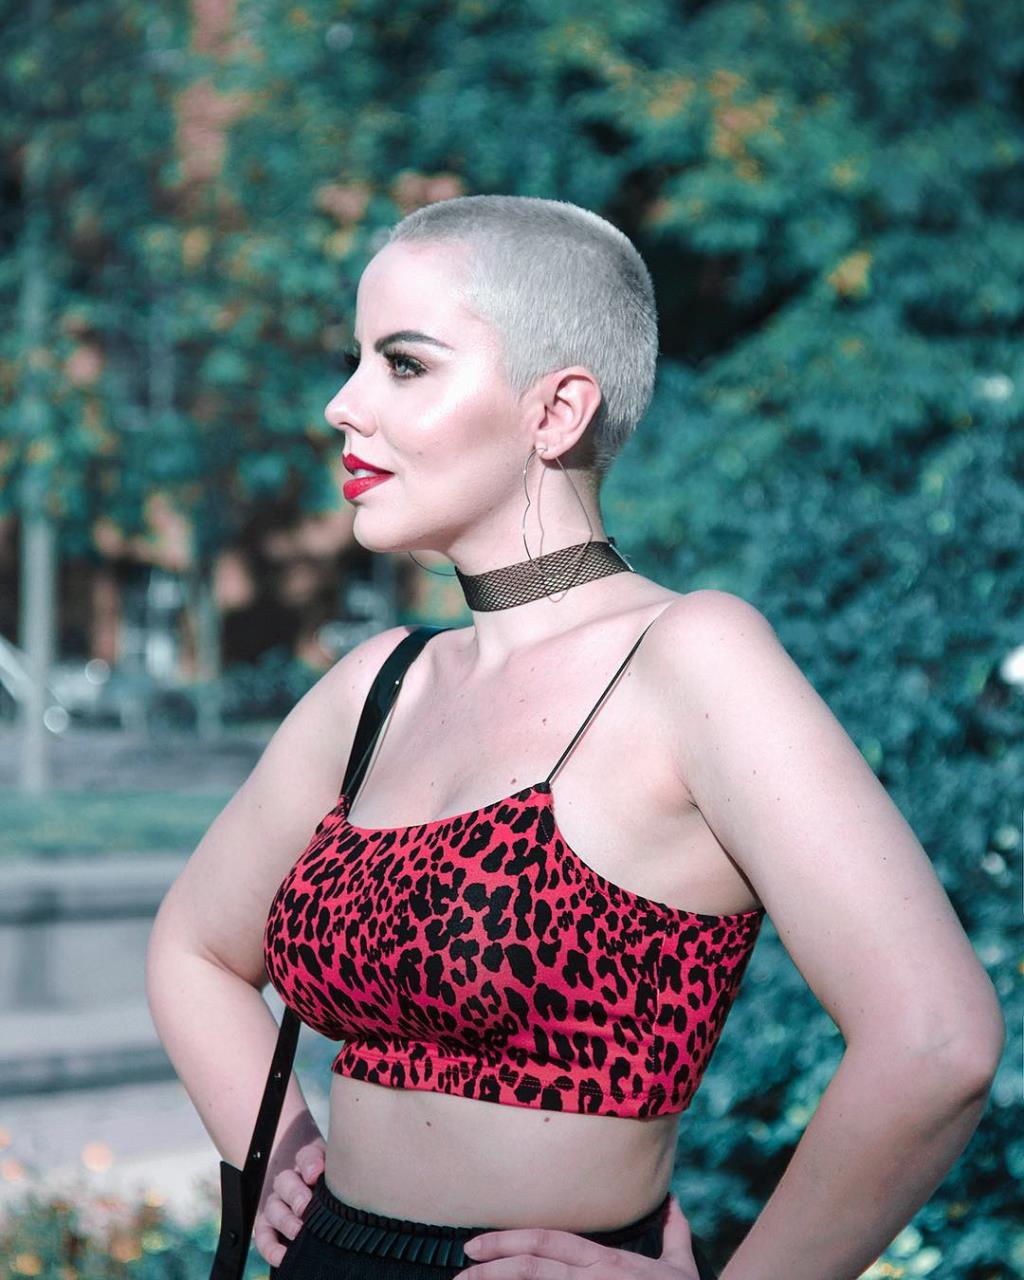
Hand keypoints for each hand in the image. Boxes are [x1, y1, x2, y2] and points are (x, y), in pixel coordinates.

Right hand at [253, 1135, 325, 1268]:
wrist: (314, 1193)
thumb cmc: (331, 1184)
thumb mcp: (335, 1171)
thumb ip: (336, 1171)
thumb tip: (331, 1178)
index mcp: (309, 1163)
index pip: (306, 1156)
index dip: (310, 1164)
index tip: (315, 1175)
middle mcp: (289, 1181)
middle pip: (285, 1181)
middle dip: (295, 1194)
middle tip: (306, 1207)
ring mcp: (277, 1203)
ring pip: (274, 1208)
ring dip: (285, 1220)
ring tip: (298, 1231)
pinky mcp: (267, 1226)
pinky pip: (264, 1236)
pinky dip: (270, 1247)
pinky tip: (282, 1256)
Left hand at [454, 1194, 703, 1279]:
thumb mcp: (681, 1267)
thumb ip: (673, 1234)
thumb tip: (673, 1203)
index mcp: (607, 1262)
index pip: (548, 1241)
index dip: (509, 1241)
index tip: (474, 1247)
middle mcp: (596, 1278)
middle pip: (534, 1264)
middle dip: (492, 1267)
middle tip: (458, 1274)